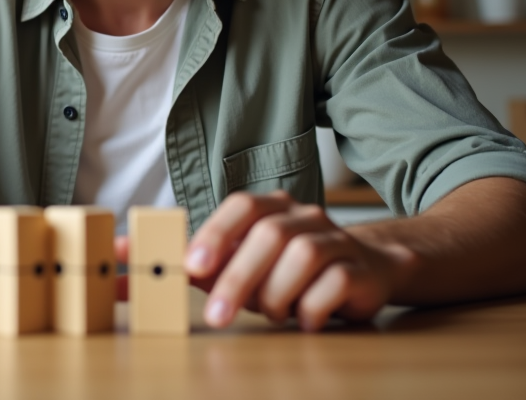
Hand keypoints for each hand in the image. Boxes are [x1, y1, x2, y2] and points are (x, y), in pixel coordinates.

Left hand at [183, 190, 412, 330]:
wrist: (365, 271)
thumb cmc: (290, 272)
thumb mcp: (246, 266)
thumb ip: (207, 265)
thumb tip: (160, 266)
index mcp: (273, 207)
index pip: (243, 206)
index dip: (217, 233)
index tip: (193, 266)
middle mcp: (305, 216)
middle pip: (270, 234)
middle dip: (239, 277)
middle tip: (217, 315)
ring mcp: (337, 240)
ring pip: (303, 255)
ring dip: (278, 293)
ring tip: (272, 314)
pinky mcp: (361, 270)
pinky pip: (336, 283)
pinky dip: (313, 307)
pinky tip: (305, 319)